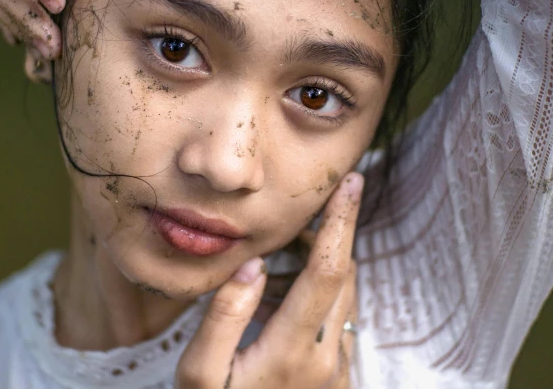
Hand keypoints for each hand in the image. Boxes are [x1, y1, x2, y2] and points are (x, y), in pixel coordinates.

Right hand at [176, 173, 362, 388]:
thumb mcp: (201, 377)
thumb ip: (223, 318)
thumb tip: (254, 264)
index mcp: (294, 350)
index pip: (328, 271)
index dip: (340, 222)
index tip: (351, 183)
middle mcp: (327, 358)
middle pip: (345, 276)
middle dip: (336, 231)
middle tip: (315, 202)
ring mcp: (337, 370)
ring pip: (347, 296)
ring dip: (330, 260)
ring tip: (298, 241)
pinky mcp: (338, 377)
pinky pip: (340, 319)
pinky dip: (325, 291)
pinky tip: (290, 292)